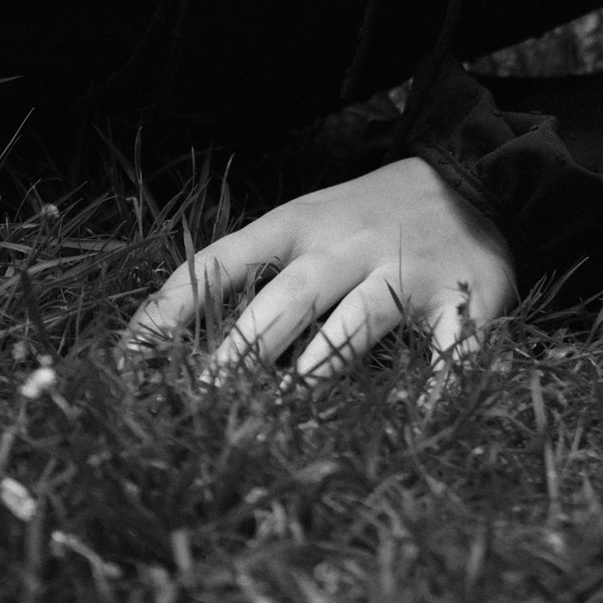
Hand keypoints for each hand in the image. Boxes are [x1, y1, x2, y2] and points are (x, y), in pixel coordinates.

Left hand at [123, 159, 516, 377]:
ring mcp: (407, 270)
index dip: (174, 308)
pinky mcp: (464, 298)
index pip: (224, 260)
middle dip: (244, 349)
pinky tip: (417, 427)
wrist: (473, 175)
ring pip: (359, 319)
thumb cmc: (364, 215)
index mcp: (300, 224)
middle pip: (290, 296)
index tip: (128, 362)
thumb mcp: (304, 222)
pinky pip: (451, 349)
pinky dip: (438, 389)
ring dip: (323, 366)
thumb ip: (250, 269)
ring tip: (286, 415)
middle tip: (201, 402)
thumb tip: (162, 341)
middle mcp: (349, 244)